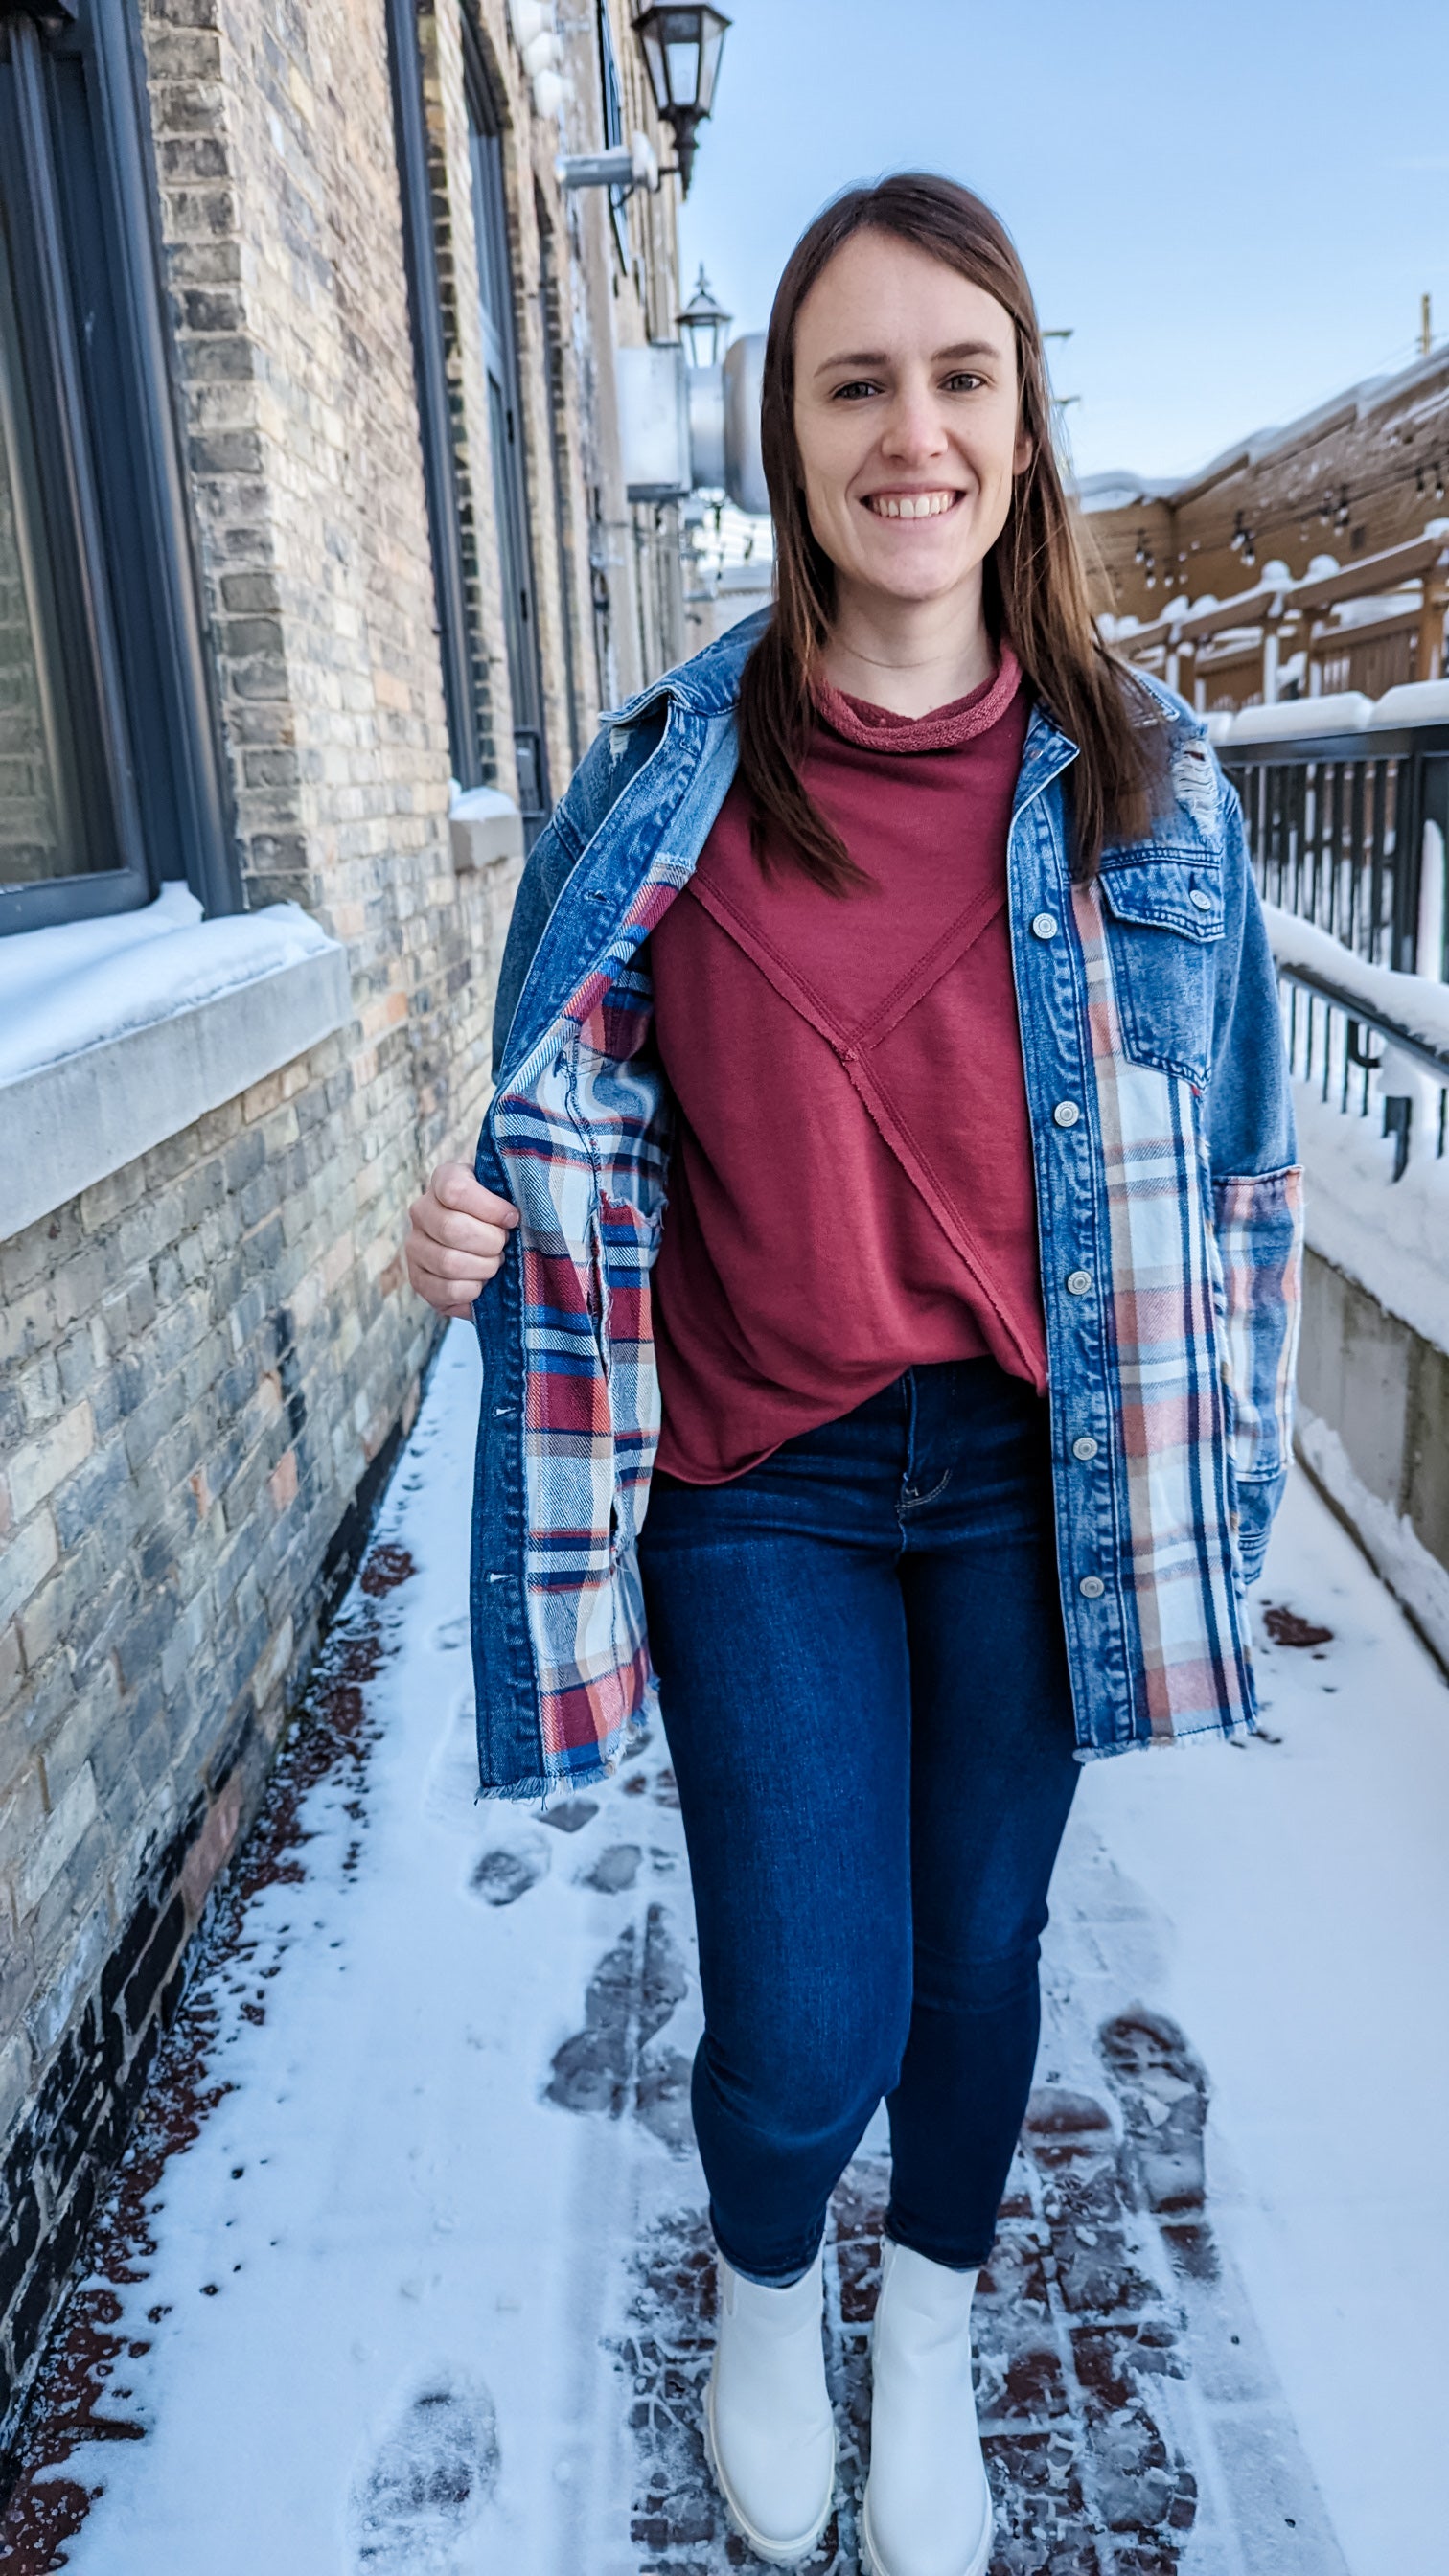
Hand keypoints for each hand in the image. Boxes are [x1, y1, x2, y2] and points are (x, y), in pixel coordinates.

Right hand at [405, 1161, 518, 1319]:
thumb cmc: (502, 1216)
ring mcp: (415, 1246)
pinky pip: (445, 1290)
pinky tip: (482, 1283)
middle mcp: (422, 1210)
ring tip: (495, 1264)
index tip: (513, 1218)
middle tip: (504, 1246)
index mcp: (444, 1179)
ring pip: (448, 1262)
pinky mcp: (418, 1279)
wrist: (487, 1243)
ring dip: (483, 1268)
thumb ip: (516, 1194)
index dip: (490, 1208)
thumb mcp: (509, 1194)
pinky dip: (473, 1291)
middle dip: (490, 1242)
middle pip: (452, 1229)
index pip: (455, 1190)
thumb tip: (516, 1216)